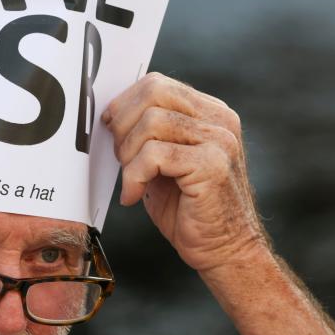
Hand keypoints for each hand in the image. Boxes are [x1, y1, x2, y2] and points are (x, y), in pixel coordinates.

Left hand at [102, 72, 268, 272]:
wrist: (225, 251)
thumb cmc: (189, 210)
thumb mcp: (165, 163)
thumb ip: (149, 135)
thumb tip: (110, 116)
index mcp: (210, 113)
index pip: (158, 84)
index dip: (125, 103)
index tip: (109, 127)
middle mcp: (219, 120)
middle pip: (153, 93)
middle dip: (124, 124)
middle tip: (119, 157)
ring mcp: (219, 140)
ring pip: (151, 122)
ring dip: (128, 154)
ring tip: (130, 180)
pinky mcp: (212, 164)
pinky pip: (154, 154)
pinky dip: (134, 176)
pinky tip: (134, 196)